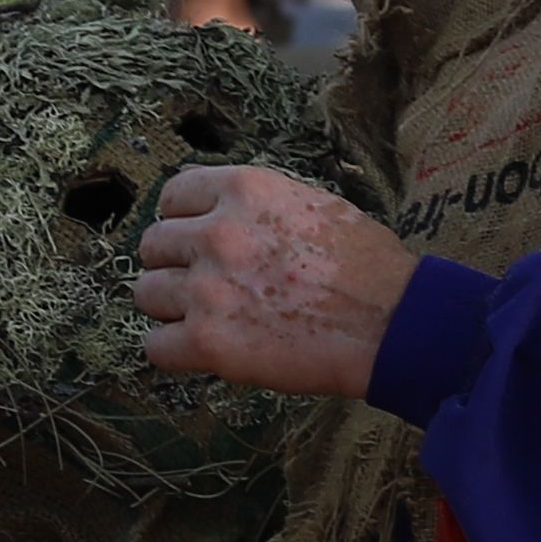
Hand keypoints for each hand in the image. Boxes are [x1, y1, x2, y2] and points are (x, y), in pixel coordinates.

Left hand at [130, 162, 415, 394]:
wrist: (394, 322)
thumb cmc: (369, 265)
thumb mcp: (314, 203)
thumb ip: (258, 206)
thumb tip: (220, 213)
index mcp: (244, 190)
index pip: (173, 194)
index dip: (180, 219)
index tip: (192, 238)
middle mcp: (217, 233)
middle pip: (152, 245)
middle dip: (174, 264)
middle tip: (204, 284)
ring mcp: (208, 288)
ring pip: (146, 294)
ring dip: (171, 307)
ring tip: (207, 318)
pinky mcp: (208, 342)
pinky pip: (156, 346)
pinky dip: (173, 351)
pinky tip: (201, 350)